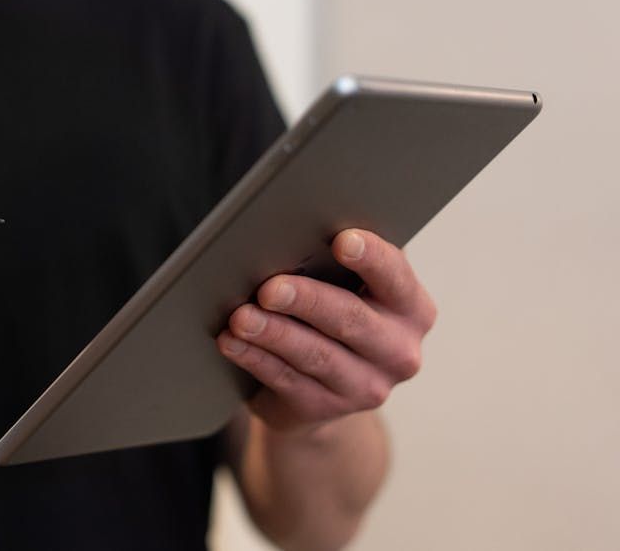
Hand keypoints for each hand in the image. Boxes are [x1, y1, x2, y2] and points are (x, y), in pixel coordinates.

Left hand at [216, 229, 436, 434]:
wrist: (321, 389)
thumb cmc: (332, 316)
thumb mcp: (348, 289)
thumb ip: (338, 264)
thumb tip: (294, 233)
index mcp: (411, 308)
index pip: (395, 277)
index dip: (371, 257)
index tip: (341, 240)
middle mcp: (398, 351)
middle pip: (351, 319)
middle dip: (307, 300)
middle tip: (269, 288)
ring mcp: (366, 386)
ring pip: (316, 354)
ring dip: (274, 333)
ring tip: (241, 317)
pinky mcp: (326, 409)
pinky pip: (287, 380)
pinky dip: (255, 358)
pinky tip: (232, 342)